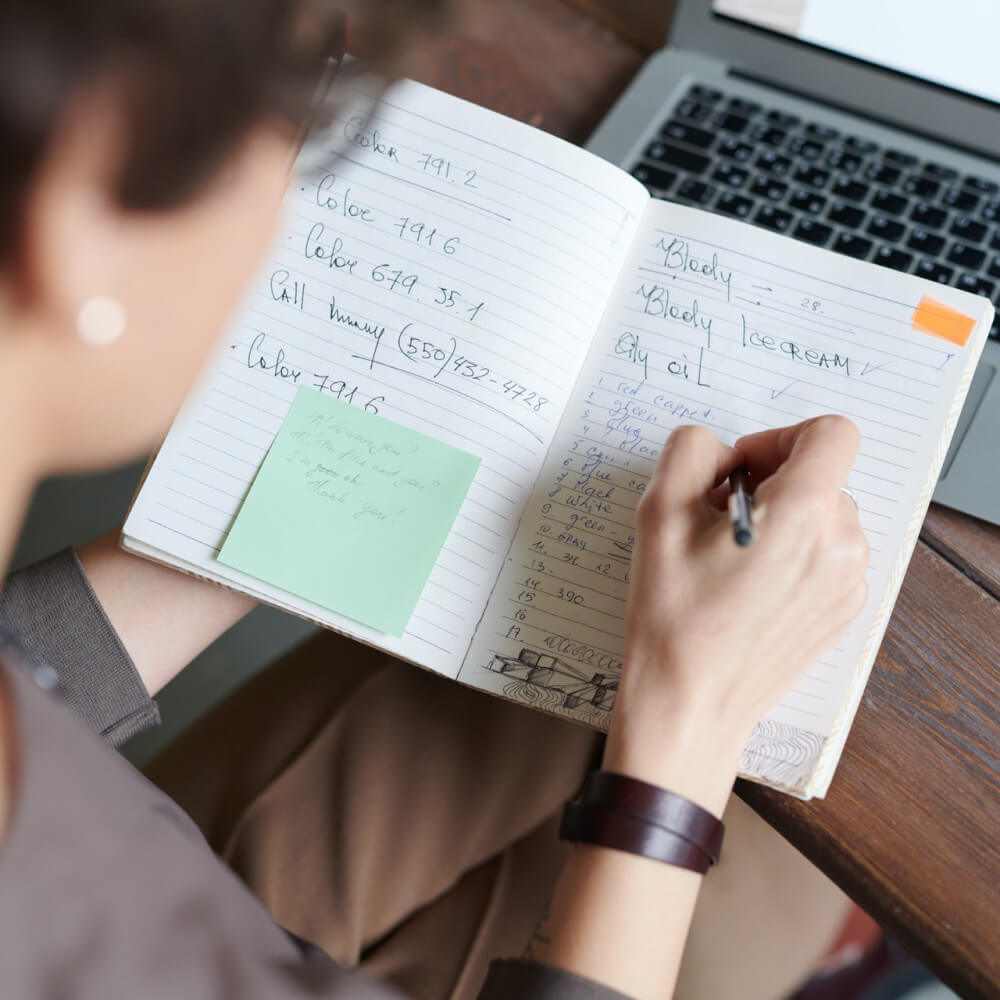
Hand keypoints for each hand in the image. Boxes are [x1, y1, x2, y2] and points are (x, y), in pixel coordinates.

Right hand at [604, 416, 867, 809]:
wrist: (691, 704)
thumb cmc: (673, 618)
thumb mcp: (658, 515)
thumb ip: (688, 452)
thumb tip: (719, 452)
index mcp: (801, 517)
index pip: (830, 433)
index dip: (779, 436)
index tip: (741, 467)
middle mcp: (840, 547)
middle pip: (822, 475)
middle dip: (770, 481)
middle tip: (715, 516)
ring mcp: (848, 584)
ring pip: (825, 514)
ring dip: (781, 517)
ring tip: (731, 556)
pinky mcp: (843, 611)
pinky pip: (828, 554)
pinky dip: (794, 552)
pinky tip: (749, 584)